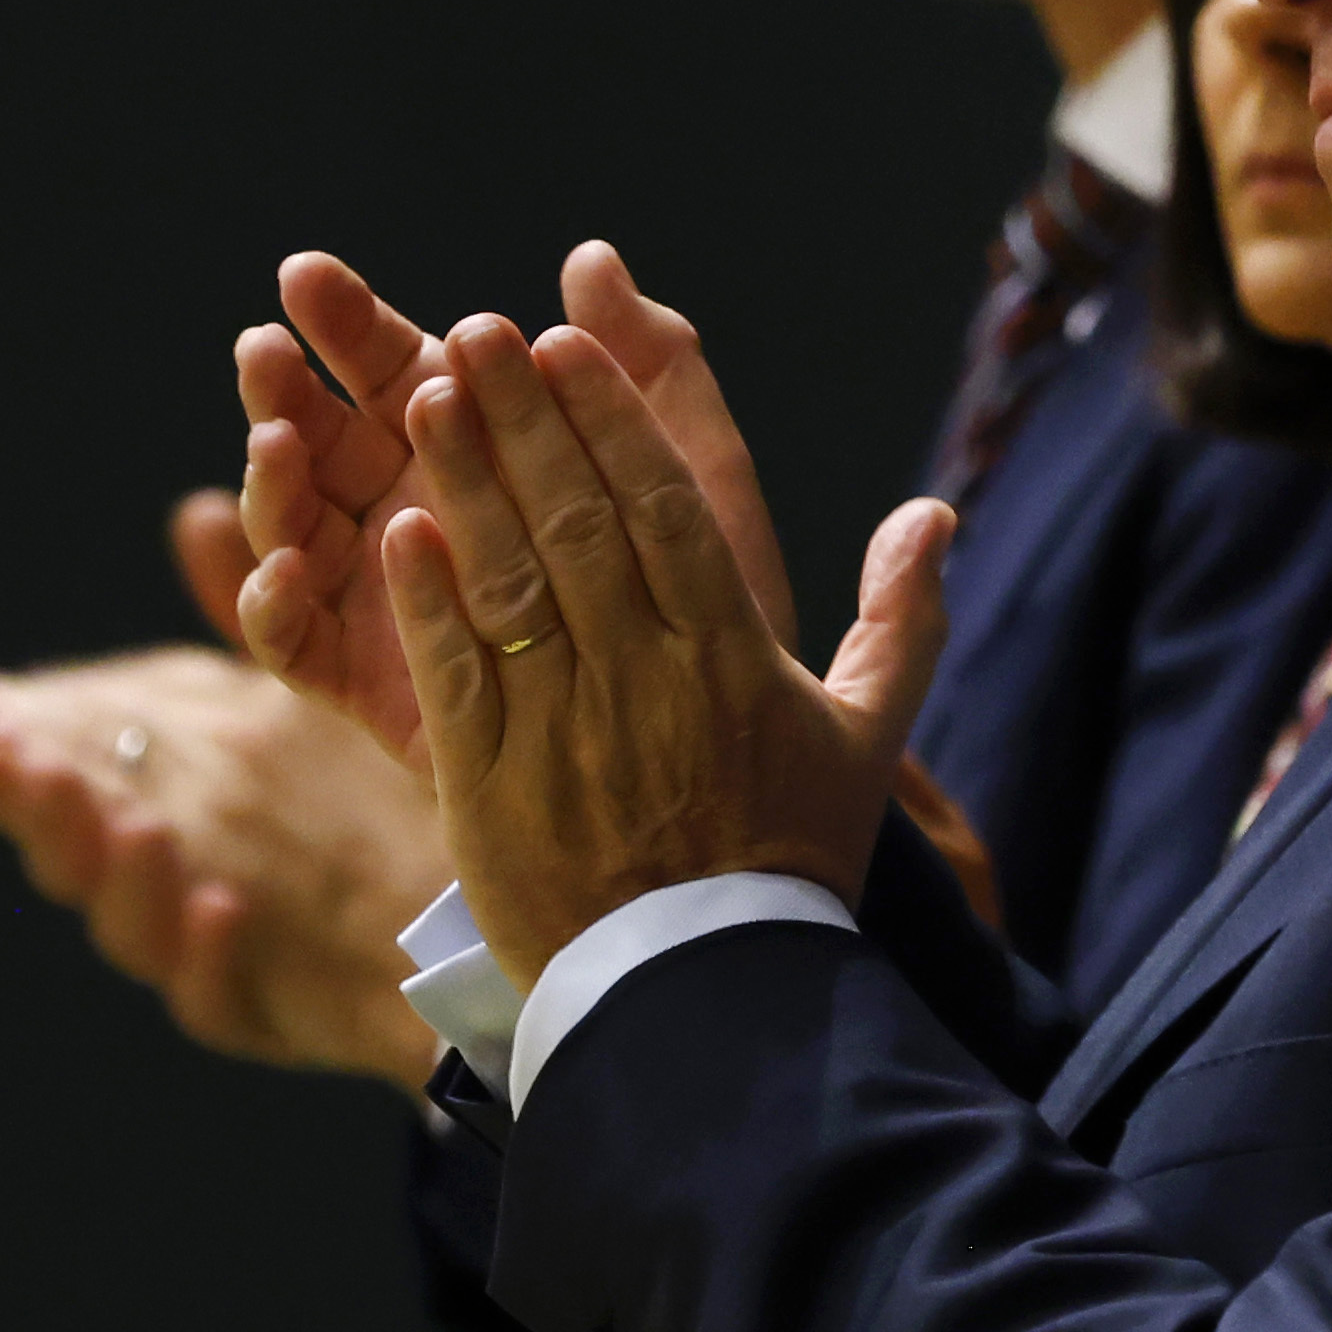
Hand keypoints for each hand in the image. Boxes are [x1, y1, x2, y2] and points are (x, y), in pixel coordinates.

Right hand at [0, 622, 447, 1083]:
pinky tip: (219, 908)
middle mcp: (164, 864)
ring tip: (119, 821)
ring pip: (127, 917)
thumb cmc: (356, 808)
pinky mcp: (258, 1010)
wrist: (456, 934)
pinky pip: (218, 992)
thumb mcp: (303, 697)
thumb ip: (244, 615)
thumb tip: (196, 513)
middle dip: (28, 793)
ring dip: (110, 871)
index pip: (71, 745)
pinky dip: (206, 957)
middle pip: (77, 829)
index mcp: (158, 782)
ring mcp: (200, 944)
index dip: (7, 725)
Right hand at [228, 243, 803, 762]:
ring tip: (277, 444)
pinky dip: (271, 605)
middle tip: (266, 351)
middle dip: (283, 388)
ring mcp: (379, 595)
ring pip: (295, 527)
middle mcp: (408, 508)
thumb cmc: (696, 594)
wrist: (697, 753)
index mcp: (469, 444)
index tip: (305, 274)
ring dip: (271, 484)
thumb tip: (594, 259)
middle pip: (319, 435)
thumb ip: (646, 367)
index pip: (389, 362)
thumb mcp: (686, 475)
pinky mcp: (366, 682)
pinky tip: (279, 570)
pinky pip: (297, 645)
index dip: (344, 319)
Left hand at [368, 298, 950, 982]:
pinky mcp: (492, 789)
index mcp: (730, 657)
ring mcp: (564, 731)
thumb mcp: (869, 738)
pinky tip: (397, 531)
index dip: (610, 420)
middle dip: (525, 417)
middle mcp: (644, 679)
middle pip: (576, 521)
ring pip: (508, 582)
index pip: (662, 509)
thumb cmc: (791, 860)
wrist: (712, 1000)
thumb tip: (934, 514)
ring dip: (464, 482)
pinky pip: (455, 678)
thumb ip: (902, 619)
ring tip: (425, 395)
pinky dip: (425, 603)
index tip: (567, 344)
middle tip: (479, 331)